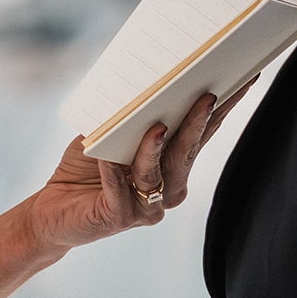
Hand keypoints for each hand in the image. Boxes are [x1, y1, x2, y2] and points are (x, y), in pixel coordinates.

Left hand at [28, 82, 255, 253]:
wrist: (52, 212)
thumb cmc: (84, 168)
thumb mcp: (107, 133)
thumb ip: (128, 115)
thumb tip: (143, 79)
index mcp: (172, 165)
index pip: (202, 133)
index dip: (223, 109)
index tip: (243, 79)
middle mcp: (168, 188)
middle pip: (187, 152)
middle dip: (199, 122)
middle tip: (209, 94)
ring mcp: (146, 207)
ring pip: (159, 173)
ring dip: (157, 148)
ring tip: (158, 126)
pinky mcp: (119, 218)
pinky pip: (119, 192)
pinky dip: (113, 173)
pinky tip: (106, 158)